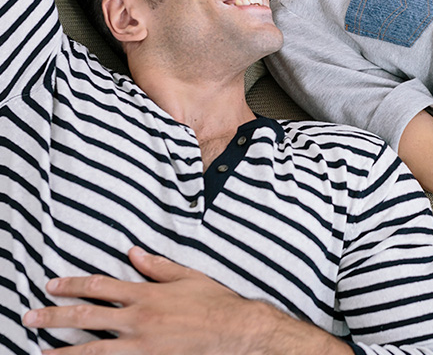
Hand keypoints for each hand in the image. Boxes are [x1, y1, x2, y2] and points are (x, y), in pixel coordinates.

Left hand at [22, 247, 344, 354]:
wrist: (236, 333)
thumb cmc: (216, 303)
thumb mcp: (188, 277)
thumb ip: (157, 266)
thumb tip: (133, 253)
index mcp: (146, 295)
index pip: (99, 286)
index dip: (72, 285)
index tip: (51, 285)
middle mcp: (138, 320)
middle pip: (86, 318)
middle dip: (53, 317)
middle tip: (29, 318)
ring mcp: (141, 346)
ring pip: (91, 350)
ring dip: (63, 351)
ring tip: (40, 353)